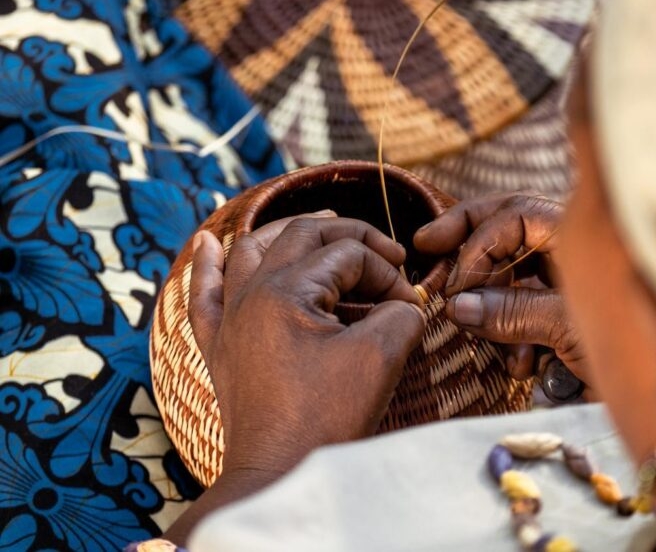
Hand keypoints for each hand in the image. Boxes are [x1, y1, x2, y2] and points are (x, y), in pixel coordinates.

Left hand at [165, 215, 424, 543]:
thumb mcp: (380, 358)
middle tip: (384, 256)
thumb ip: (401, 314)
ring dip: (287, 231)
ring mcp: (229, 319)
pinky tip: (207, 242)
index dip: (386, 273)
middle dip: (350, 238)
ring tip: (319, 224)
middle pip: (302, 236)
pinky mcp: (219, 346)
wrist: (278, 473)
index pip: (348, 256)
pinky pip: (203, 294)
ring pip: (251, 250)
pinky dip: (207, 265)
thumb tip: (405, 303)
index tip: (409, 304)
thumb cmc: (326, 418)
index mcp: (285, 291)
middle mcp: (250, 294)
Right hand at [414, 194, 590, 397]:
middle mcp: (570, 251)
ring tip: (480, 338)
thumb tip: (458, 305)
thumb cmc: (639, 349)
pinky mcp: (560, 316)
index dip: (478, 249)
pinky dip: (513, 339)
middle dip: (466, 240)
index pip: (513, 218)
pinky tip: (523, 369)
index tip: (456, 287)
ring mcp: (564, 282)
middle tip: (426, 245)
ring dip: (490, 308)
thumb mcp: (570, 326)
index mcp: (580, 236)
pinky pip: (522, 313)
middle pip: (506, 227)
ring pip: (508, 276)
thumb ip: (512, 311)